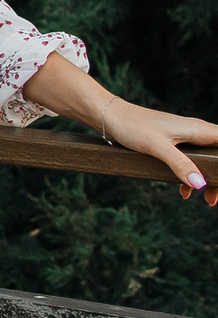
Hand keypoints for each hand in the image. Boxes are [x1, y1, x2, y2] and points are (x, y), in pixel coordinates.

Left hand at [98, 98, 217, 205]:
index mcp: (198, 129)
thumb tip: (200, 184)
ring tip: (208, 200)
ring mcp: (185, 138)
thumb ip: (179, 164)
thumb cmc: (133, 126)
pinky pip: (191, 162)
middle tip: (216, 197)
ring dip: (209, 180)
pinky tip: (185, 191)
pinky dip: (192, 176)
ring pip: (207, 161)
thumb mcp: (157, 147)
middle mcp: (196, 132)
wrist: (109, 117)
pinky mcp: (173, 144)